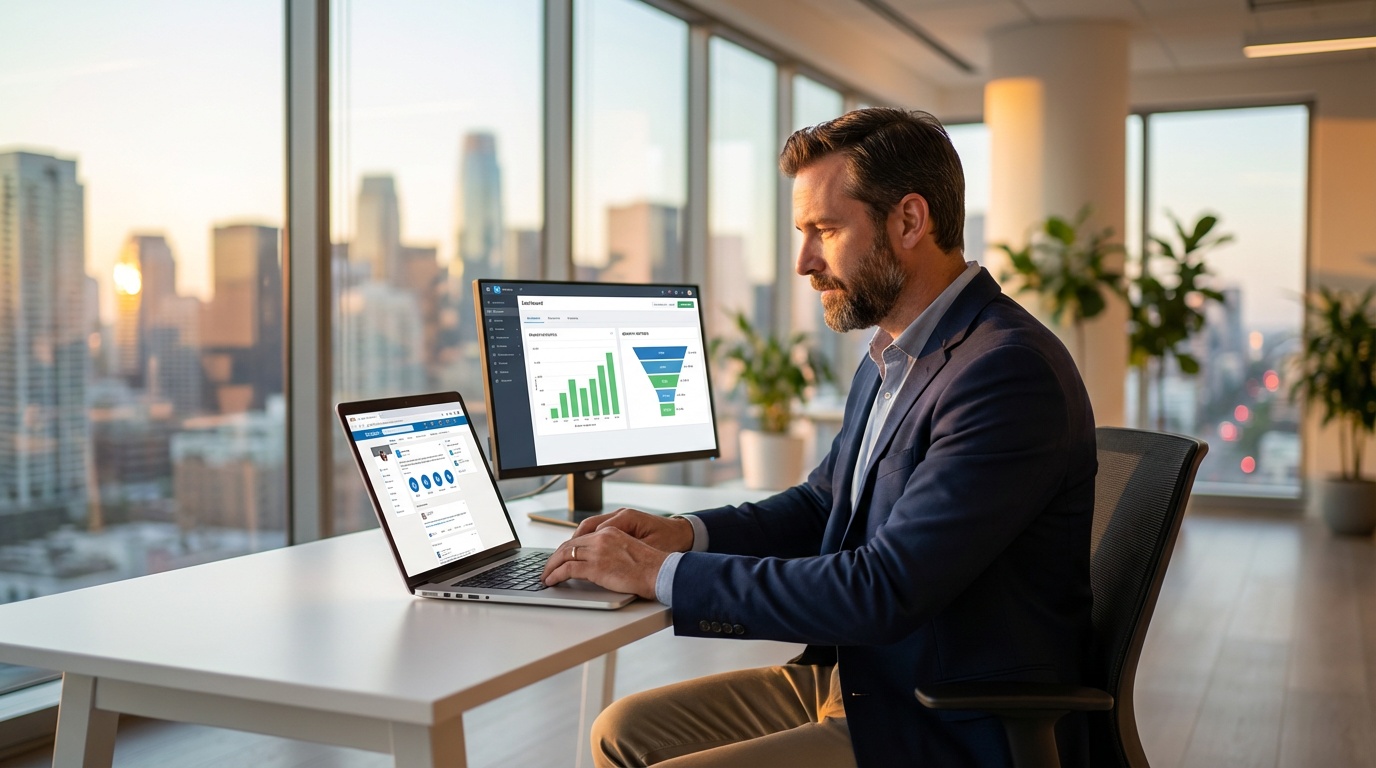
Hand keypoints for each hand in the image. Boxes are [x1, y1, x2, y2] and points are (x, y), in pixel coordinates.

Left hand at [540, 527, 668, 599]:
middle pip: (568, 545)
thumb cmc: (650, 567)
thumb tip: (600, 564)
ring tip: (546, 577)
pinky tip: (551, 581)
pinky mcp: (595, 567)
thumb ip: (611, 552)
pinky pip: (567, 569)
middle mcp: (601, 538)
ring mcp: (597, 552)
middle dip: (554, 557)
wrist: (660, 572)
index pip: (580, 538)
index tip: (559, 558)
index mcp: (610, 532)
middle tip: (547, 568)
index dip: (566, 549)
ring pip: (564, 556)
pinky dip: (555, 575)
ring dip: (551, 567)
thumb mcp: (629, 551)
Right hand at [572, 508, 695, 552]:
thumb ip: (627, 554)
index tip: (564, 561)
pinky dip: (586, 541)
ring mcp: (619, 518)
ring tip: (563, 558)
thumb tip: (605, 561)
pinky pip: (597, 530)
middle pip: (586, 527)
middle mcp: (620, 515)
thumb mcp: (649, 550)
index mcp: (625, 519)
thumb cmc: (670, 542)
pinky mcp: (621, 525)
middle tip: (556, 561)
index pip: (592, 530)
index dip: (576, 548)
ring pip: (589, 528)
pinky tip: (580, 553)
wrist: (684, 534)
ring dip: (575, 542)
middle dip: (569, 545)